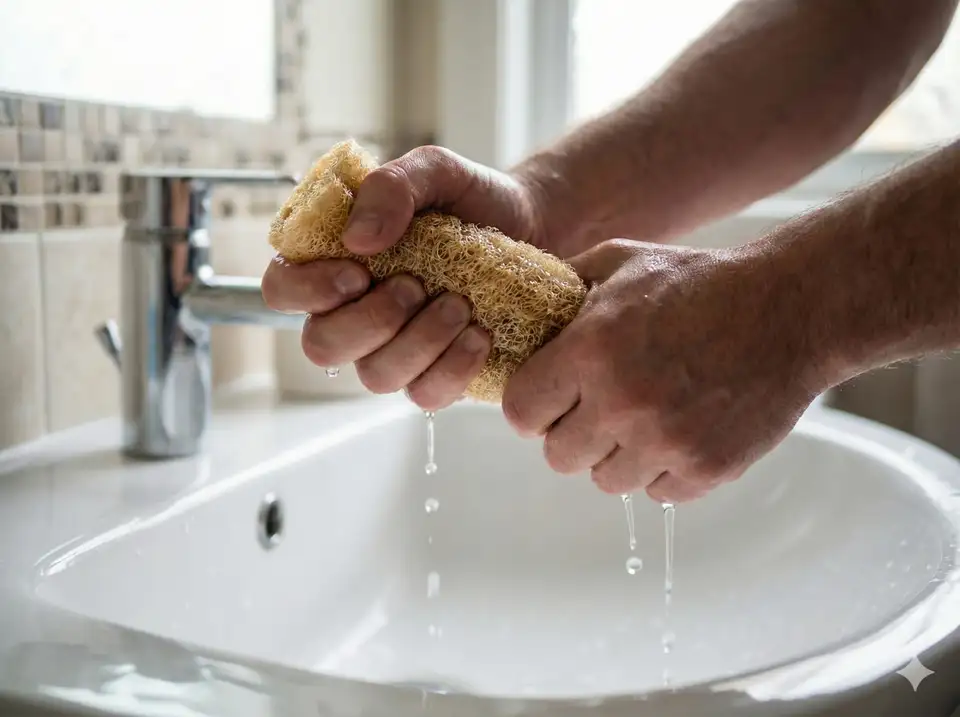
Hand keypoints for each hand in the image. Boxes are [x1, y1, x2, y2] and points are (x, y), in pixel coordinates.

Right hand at [262, 145, 545, 409]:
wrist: (532, 224)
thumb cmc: (470, 198)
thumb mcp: (435, 171)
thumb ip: (391, 187)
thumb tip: (357, 238)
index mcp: (333, 262)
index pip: (281, 290)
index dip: (307, 291)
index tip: (358, 271)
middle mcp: (352, 313)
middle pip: (321, 347)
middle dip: (370, 320)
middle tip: (415, 285)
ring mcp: (392, 350)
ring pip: (375, 377)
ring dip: (419, 342)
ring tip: (459, 304)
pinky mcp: (434, 375)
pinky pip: (425, 396)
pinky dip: (453, 368)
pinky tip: (480, 334)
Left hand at [500, 238, 821, 503]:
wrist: (790, 307)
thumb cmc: (701, 280)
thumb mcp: (623, 261)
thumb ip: (567, 284)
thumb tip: (527, 305)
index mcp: (589, 352)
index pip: (520, 413)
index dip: (531, 407)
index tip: (548, 400)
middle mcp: (621, 403)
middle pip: (558, 457)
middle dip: (572, 434)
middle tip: (597, 410)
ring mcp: (666, 442)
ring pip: (606, 480)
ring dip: (617, 455)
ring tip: (643, 419)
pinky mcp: (707, 468)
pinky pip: (659, 492)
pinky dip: (664, 470)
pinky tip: (679, 431)